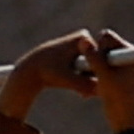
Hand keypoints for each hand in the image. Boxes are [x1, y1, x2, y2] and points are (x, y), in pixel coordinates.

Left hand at [0, 31, 119, 122]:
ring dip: (90, 81)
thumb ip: (83, 83)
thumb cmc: (45, 72)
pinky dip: (86, 81)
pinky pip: (89, 69)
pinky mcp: (78, 53)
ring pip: (95, 67)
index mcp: (83, 38)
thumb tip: (101, 88)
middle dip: (95, 79)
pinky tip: (82, 93)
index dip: (99, 74)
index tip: (94, 87)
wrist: (30, 70)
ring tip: (82, 94)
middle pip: (100, 63)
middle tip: (86, 94)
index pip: (103, 58)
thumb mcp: (65, 79)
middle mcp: (85, 38)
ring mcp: (82, 45)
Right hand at [88, 48, 133, 133]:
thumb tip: (83, 40)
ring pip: (95, 57)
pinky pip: (95, 67)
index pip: (107, 36)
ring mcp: (116, 65)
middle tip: (93, 72)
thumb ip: (93, 56)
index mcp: (127, 52)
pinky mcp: (110, 74)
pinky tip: (91, 87)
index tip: (99, 61)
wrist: (123, 117)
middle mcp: (123, 56)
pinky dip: (90, 74)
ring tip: (91, 81)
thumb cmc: (118, 96)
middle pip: (100, 46)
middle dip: (93, 57)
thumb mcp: (103, 74)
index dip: (98, 46)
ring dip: (89, 66)